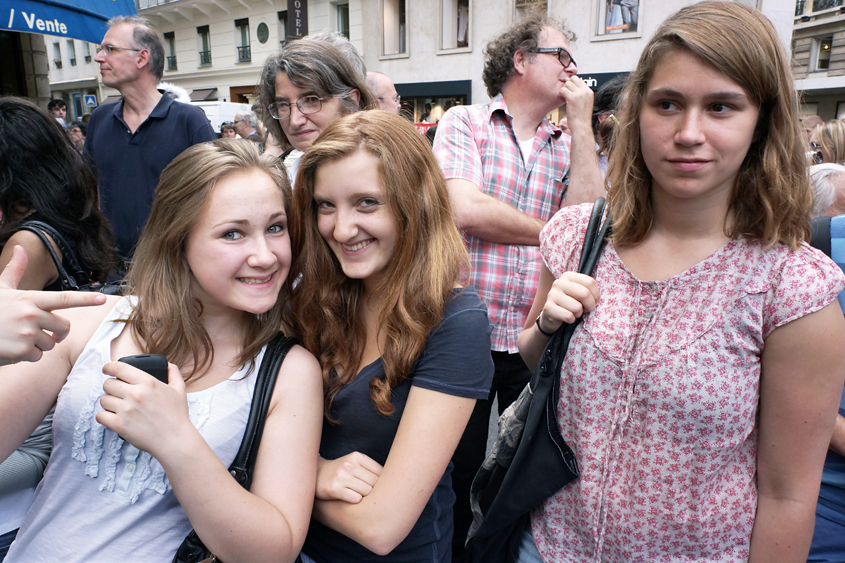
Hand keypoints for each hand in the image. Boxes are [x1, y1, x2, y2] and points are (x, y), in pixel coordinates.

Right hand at [0, 246, 105, 364]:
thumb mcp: (1, 289)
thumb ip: (14, 271)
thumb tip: (19, 248)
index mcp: (30, 299)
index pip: (64, 299)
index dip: (85, 299)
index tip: (102, 299)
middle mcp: (32, 315)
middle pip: (64, 326)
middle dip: (55, 331)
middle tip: (36, 329)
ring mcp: (28, 334)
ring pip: (51, 343)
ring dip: (39, 344)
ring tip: (18, 337)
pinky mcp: (22, 351)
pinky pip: (38, 356)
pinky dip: (28, 356)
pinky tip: (12, 348)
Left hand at [96, 361, 190, 455]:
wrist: (175, 440)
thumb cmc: (177, 416)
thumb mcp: (180, 389)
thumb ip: (173, 372)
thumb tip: (166, 364)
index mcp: (148, 382)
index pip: (119, 367)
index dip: (109, 367)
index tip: (107, 369)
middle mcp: (135, 394)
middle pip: (108, 384)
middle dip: (110, 387)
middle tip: (117, 393)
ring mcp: (126, 410)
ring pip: (103, 399)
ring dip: (108, 402)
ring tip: (117, 407)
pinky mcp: (120, 425)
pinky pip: (100, 416)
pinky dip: (104, 416)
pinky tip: (113, 417)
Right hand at [316, 452, 382, 503]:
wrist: (316, 475)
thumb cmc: (341, 472)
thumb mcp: (355, 464)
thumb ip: (370, 469)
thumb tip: (395, 480)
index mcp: (357, 456)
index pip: (380, 471)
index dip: (383, 483)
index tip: (383, 489)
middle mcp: (349, 464)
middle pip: (375, 483)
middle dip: (375, 491)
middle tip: (374, 497)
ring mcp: (341, 476)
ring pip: (367, 492)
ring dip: (366, 497)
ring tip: (362, 497)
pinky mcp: (334, 489)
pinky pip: (356, 499)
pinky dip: (356, 501)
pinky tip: (352, 499)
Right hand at [537, 272, 599, 333]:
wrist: (551, 317)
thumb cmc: (570, 304)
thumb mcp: (579, 293)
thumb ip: (588, 289)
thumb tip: (600, 296)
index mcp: (568, 276)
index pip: (590, 282)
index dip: (596, 295)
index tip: (593, 301)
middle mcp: (558, 283)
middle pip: (584, 294)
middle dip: (590, 306)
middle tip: (586, 309)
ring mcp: (552, 295)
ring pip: (577, 307)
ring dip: (579, 314)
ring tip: (574, 312)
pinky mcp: (548, 308)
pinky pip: (568, 316)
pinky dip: (571, 320)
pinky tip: (566, 318)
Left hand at [559, 75, 594, 133]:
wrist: (581, 127)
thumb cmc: (581, 118)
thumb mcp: (585, 103)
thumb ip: (580, 94)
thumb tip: (570, 84)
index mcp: (589, 92)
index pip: (579, 80)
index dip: (572, 84)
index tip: (569, 91)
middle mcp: (585, 91)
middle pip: (573, 79)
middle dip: (568, 85)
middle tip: (566, 93)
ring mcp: (579, 94)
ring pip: (567, 83)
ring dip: (564, 90)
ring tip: (564, 98)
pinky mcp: (572, 98)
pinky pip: (562, 90)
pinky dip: (560, 94)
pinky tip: (561, 99)